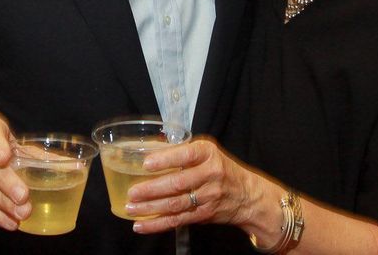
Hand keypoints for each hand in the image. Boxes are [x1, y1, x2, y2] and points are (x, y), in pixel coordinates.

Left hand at [125, 138, 255, 232]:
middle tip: (132, 193)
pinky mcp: (203, 215)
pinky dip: (157, 224)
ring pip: (175, 204)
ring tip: (131, 208)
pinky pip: (177, 220)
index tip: (146, 164)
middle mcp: (210, 174)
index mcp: (208, 153)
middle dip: (152, 189)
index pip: (186, 155)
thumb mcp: (207, 153)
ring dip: (151, 208)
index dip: (165, 160)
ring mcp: (208, 196)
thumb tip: (148, 153)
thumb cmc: (219, 168)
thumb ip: (182, 153)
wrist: (247, 194)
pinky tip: (141, 225)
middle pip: (178, 183)